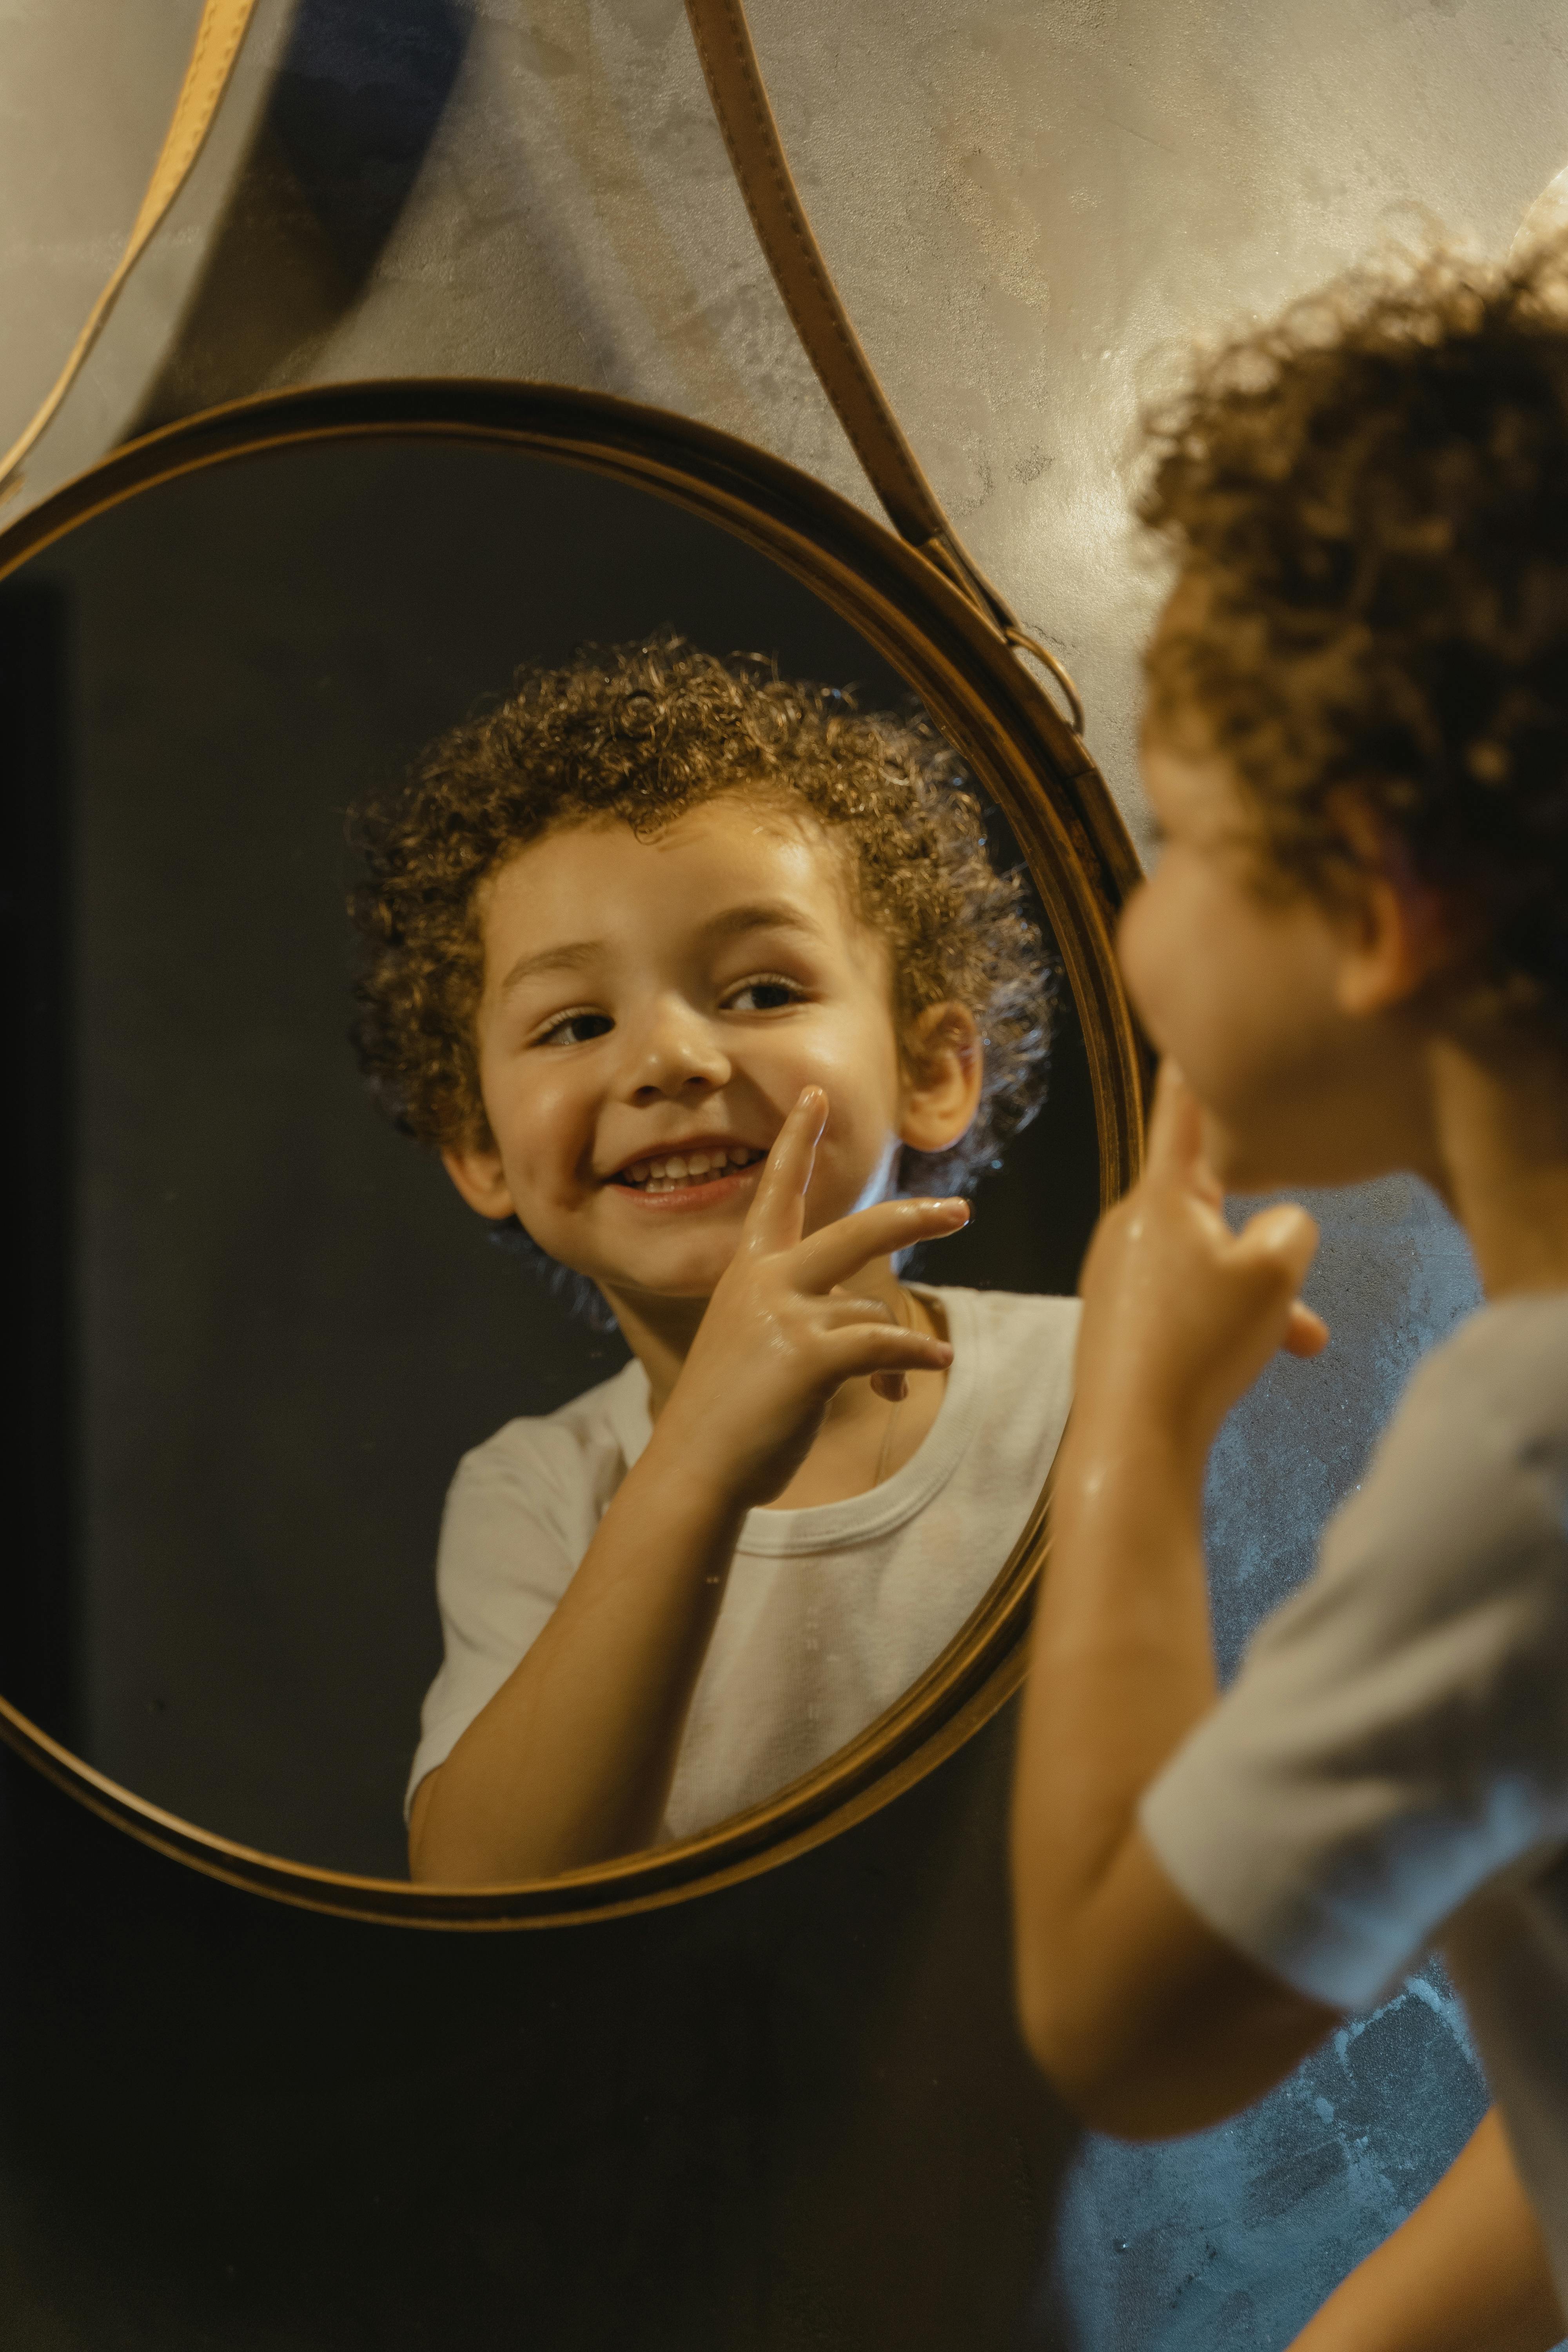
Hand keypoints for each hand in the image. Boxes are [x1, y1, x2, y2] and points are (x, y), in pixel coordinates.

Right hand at [656, 1088, 966, 1509]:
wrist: (696, 1468)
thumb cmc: (729, 1415)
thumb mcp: (759, 1347)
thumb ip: (811, 1320)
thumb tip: (882, 1330)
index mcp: (748, 1272)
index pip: (777, 1192)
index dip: (797, 1140)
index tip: (814, 1095)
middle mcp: (766, 1282)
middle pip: (857, 1231)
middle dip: (913, 1218)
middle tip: (960, 1211)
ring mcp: (787, 1315)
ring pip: (875, 1305)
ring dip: (901, 1344)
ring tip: (918, 1371)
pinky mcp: (810, 1356)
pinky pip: (885, 1345)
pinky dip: (914, 1359)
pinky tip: (929, 1372)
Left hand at [1073, 1060, 1328, 1458]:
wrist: (1133, 1437)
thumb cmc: (1200, 1345)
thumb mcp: (1274, 1273)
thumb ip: (1292, 1227)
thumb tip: (1277, 1226)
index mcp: (1162, 1194)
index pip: (1183, 1110)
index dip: (1196, 1067)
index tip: (1186, 1027)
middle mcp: (1131, 1221)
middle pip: (1214, 1203)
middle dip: (1268, 1244)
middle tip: (1295, 1286)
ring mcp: (1119, 1269)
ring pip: (1210, 1262)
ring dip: (1259, 1295)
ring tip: (1299, 1339)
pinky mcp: (1119, 1315)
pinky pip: (1186, 1300)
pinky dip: (1226, 1322)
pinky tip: (1259, 1358)